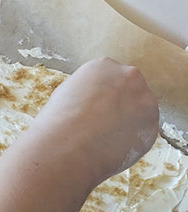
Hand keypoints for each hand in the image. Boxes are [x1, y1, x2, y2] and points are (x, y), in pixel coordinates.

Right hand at [27, 57, 158, 185]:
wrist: (67, 145)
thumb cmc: (58, 119)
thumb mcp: (67, 92)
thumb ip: (89, 90)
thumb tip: (96, 100)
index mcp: (103, 66)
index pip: (110, 77)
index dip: (102, 94)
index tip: (95, 106)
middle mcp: (129, 77)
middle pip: (130, 90)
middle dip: (121, 104)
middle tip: (103, 121)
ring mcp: (145, 101)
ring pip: (140, 111)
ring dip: (128, 121)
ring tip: (106, 136)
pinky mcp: (152, 126)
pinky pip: (143, 133)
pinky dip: (131, 140)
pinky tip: (113, 146)